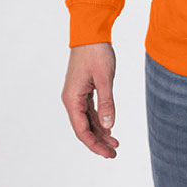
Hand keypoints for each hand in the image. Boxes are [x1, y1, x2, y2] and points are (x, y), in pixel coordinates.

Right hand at [61, 42, 119, 157]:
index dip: (94, 144)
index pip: (81, 130)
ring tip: (115, 143)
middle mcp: (71, 99)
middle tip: (114, 152)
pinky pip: (89, 110)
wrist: (90, 32)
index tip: (108, 153)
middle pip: (83, 128)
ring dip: (100, 131)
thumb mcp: (104, 77)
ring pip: (87, 120)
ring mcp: (76, 94)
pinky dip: (99, 119)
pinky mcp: (83, 89)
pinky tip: (108, 127)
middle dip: (98, 142)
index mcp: (72, 98)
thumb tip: (109, 126)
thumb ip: (106, 102)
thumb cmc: (96, 52)